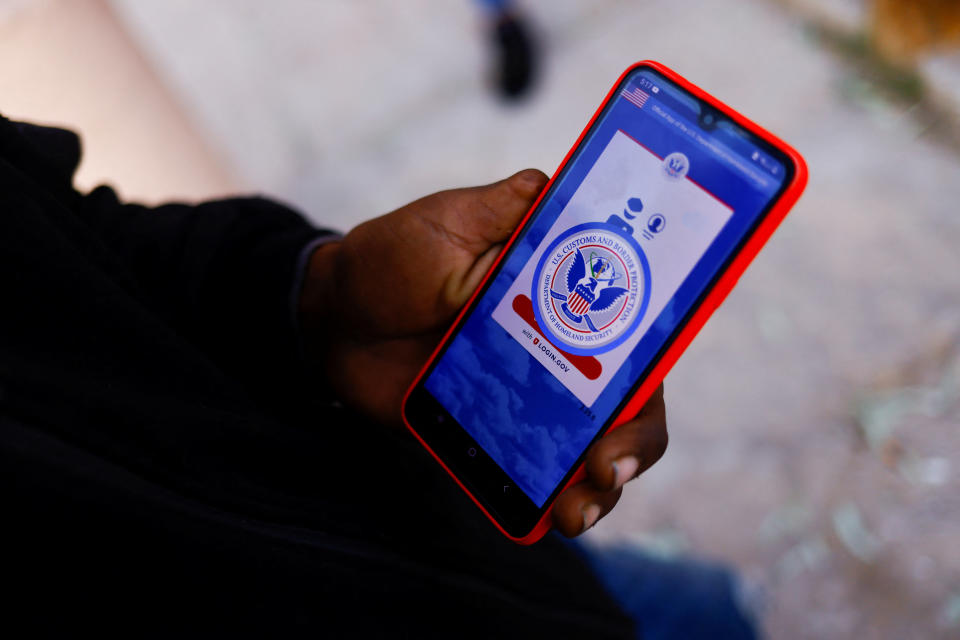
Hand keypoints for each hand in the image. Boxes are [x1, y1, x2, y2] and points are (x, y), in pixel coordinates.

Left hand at [298, 170, 667, 535]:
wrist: (332, 320)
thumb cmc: (391, 260)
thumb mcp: (447, 224)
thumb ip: (499, 211)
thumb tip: (552, 185)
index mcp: (563, 292)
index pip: (636, 325)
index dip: (654, 361)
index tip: (640, 392)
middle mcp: (560, 346)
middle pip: (625, 398)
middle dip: (633, 440)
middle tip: (608, 467)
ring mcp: (529, 395)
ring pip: (588, 445)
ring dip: (599, 486)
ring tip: (577, 510)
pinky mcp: (494, 432)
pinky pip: (534, 470)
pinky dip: (549, 498)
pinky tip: (548, 517)